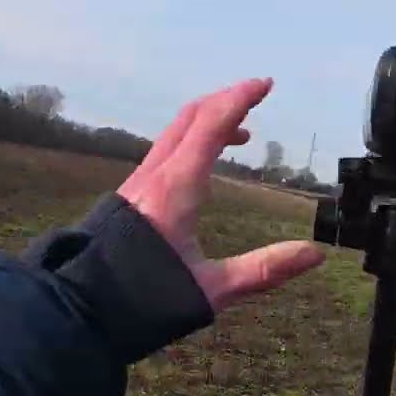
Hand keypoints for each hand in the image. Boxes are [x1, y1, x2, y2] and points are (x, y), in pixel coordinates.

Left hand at [117, 78, 325, 310]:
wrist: (82, 311)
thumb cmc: (146, 300)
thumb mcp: (212, 289)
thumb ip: (264, 269)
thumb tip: (313, 253)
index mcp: (176, 188)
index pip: (211, 125)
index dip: (240, 99)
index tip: (265, 84)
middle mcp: (153, 177)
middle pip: (189, 119)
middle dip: (224, 102)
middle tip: (254, 98)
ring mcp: (136, 185)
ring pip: (173, 135)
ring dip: (206, 123)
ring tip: (236, 135)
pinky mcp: (127, 198)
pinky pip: (162, 153)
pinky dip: (189, 142)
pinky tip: (199, 166)